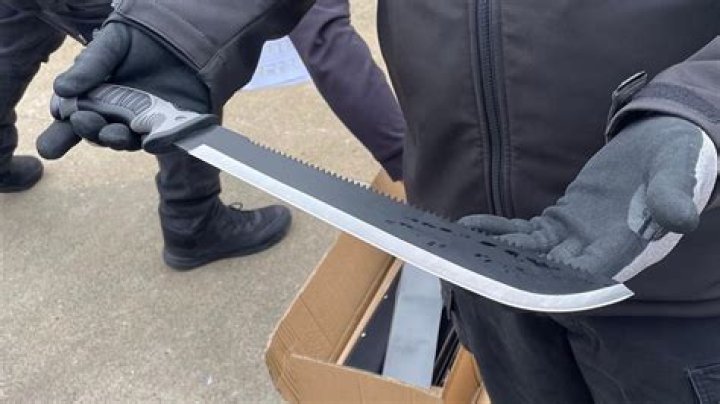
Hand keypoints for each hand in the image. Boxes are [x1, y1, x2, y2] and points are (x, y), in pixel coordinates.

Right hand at [36, 21, 211, 158]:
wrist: (183, 36)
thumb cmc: (141, 42)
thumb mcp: (112, 46)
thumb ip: (90, 66)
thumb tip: (62, 89)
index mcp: (95, 100)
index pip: (72, 122)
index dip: (58, 137)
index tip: (48, 147)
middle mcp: (117, 117)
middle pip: (98, 133)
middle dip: (88, 129)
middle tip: (81, 120)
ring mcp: (145, 125)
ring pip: (127, 141)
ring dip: (116, 139)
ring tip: (110, 133)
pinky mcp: (173, 128)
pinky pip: (164, 141)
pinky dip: (158, 142)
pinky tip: (150, 141)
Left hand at [460, 116, 716, 280]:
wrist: (661, 138)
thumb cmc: (677, 153)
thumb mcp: (679, 169)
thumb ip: (674, 194)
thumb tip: (680, 220)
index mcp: (630, 244)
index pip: (593, 271)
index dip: (561, 280)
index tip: (528, 284)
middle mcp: (599, 249)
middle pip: (553, 270)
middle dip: (516, 273)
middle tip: (478, 272)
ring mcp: (577, 237)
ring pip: (532, 253)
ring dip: (499, 252)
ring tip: (463, 247)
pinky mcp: (561, 220)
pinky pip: (527, 231)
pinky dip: (500, 230)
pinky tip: (471, 226)